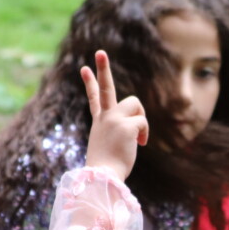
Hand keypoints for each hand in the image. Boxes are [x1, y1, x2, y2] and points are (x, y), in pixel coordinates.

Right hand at [82, 50, 148, 179]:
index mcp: (100, 122)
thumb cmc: (108, 168)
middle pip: (106, 87)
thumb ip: (119, 134)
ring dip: (140, 117)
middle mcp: (104, 117)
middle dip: (102, 68)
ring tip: (138, 136)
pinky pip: (143, 121)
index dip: (90, 82)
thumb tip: (137, 132)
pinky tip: (140, 143)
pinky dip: (145, 133)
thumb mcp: (111, 146)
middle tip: (100, 52)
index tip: (83, 67)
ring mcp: (113, 119)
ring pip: (135, 103)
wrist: (104, 177)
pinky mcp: (125, 125)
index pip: (95, 98)